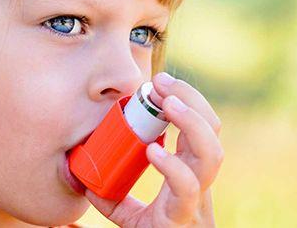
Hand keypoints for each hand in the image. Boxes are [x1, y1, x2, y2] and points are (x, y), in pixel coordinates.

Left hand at [85, 72, 223, 226]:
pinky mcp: (181, 220)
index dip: (189, 100)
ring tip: (167, 105)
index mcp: (190, 175)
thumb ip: (113, 193)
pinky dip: (173, 168)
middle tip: (162, 85)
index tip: (160, 82)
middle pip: (214, 133)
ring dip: (191, 125)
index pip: (203, 128)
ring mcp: (195, 203)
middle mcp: (199, 185)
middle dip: (193, 102)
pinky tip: (154, 153)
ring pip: (212, 157)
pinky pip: (187, 191)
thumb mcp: (129, 213)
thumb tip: (82, 172)